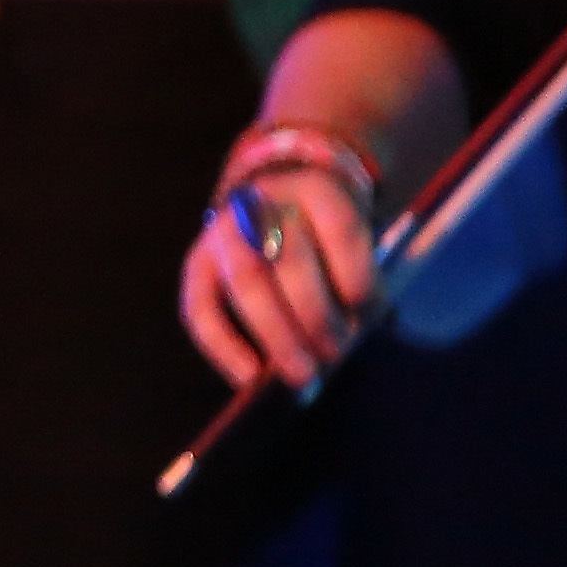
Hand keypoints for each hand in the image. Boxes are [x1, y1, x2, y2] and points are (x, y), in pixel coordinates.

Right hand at [178, 12, 463, 396]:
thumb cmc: (330, 241)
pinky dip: (223, 346)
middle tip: (335, 356)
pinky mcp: (198, 262)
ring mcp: (224, 229)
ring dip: (277, 334)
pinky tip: (250, 378)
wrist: (277, 203)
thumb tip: (347, 347)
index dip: (357, 273)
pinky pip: (200, 307)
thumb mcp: (354, 243)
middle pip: (290, 258)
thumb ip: (357, 286)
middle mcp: (266, 201)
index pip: (341, 227)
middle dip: (316, 316)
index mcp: (317, 189)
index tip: (368, 312)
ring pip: (247, 279)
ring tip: (303, 376)